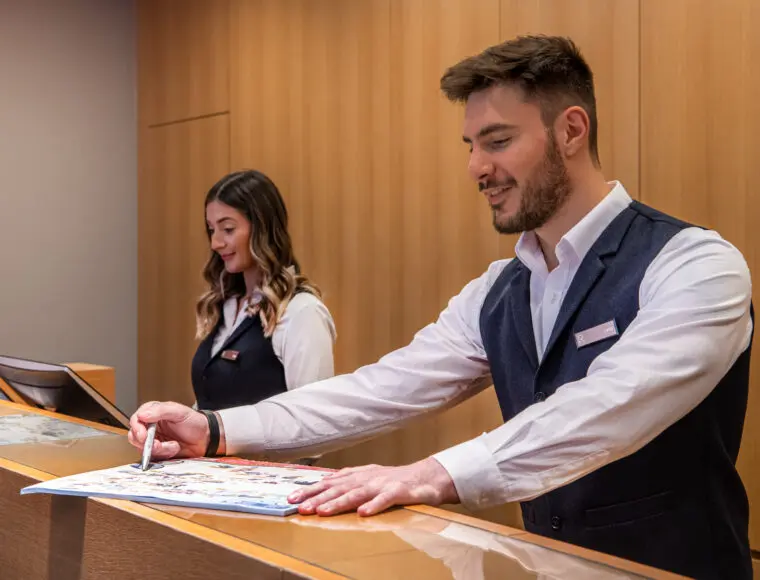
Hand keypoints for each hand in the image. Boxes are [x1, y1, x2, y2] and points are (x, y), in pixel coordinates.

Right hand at [127, 401, 209, 459]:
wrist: (206, 438)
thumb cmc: (194, 422)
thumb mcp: (179, 412)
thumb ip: (161, 411)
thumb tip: (142, 415)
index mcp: (153, 413)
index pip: (136, 419)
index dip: (137, 428)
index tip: (144, 435)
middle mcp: (151, 426)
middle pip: (134, 436)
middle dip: (146, 443)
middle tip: (158, 444)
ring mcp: (154, 440)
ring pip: (143, 448)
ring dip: (158, 449)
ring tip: (173, 445)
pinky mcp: (159, 451)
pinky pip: (153, 456)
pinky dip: (164, 454)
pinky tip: (174, 448)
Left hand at [288, 457, 458, 516]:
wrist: (428, 477)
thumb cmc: (396, 480)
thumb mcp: (369, 478)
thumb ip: (348, 481)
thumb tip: (323, 485)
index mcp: (359, 475)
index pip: (330, 482)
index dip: (311, 490)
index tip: (292, 499)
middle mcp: (368, 477)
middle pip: (339, 488)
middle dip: (318, 497)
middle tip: (300, 507)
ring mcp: (383, 484)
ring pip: (358, 493)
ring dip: (339, 502)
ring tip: (323, 511)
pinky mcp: (400, 492)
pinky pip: (386, 499)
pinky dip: (374, 505)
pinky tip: (364, 513)